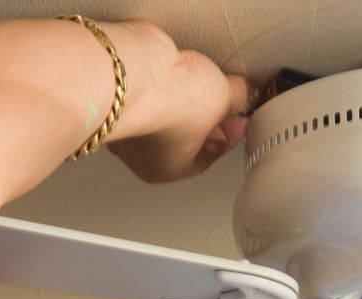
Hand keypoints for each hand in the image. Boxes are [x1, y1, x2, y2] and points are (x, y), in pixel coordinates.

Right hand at [106, 21, 255, 181]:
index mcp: (166, 169)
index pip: (205, 158)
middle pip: (182, 137)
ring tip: (196, 78)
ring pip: (161, 113)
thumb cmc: (171, 102)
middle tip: (220, 98)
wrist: (135, 68)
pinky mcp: (115, 90)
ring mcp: (124, 121)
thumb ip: (239, 98)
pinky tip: (173, 67)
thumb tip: (246, 93)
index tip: (238, 120)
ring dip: (180, 97)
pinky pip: (146, 89)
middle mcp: (139, 151)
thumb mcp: (223, 100)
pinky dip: (161, 80)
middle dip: (204, 118)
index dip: (227, 136)